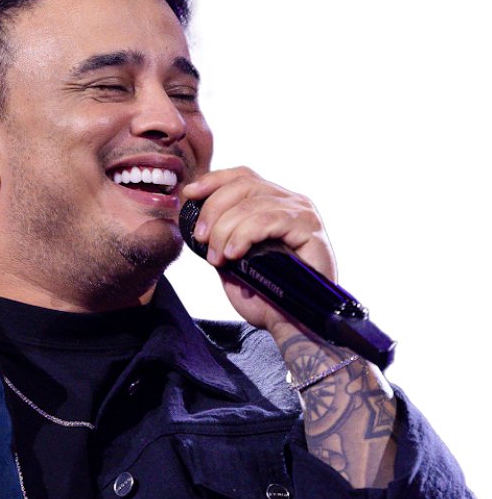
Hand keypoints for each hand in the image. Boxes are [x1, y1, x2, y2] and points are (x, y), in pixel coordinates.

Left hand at [180, 168, 336, 335]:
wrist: (287, 322)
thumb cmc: (263, 294)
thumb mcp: (232, 258)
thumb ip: (220, 235)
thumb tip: (194, 218)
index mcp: (273, 203)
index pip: (242, 176)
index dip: (213, 180)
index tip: (188, 195)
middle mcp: (291, 202)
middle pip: (243, 185)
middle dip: (213, 209)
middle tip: (201, 238)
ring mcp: (302, 214)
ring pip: (252, 204)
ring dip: (226, 230)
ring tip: (219, 257)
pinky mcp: (309, 229)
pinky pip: (269, 220)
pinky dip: (244, 235)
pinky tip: (234, 254)